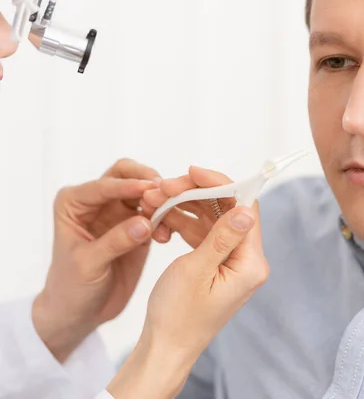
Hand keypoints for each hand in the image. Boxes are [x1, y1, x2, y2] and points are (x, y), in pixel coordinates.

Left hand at [32, 159, 163, 361]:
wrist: (80, 312)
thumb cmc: (71, 287)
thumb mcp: (88, 265)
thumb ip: (116, 241)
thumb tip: (146, 223)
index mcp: (74, 203)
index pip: (104, 185)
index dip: (128, 186)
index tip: (151, 189)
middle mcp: (97, 202)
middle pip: (126, 174)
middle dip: (147, 180)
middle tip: (166, 193)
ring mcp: (119, 213)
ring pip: (145, 192)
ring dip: (160, 200)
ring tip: (169, 219)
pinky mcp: (138, 228)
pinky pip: (157, 214)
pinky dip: (166, 219)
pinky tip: (168, 236)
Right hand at [107, 169, 268, 397]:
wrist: (165, 347)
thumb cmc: (178, 316)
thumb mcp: (196, 271)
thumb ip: (221, 237)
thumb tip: (245, 208)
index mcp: (250, 263)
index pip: (245, 209)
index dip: (222, 185)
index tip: (193, 171)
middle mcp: (247, 260)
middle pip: (227, 210)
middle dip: (196, 194)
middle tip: (164, 187)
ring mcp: (231, 262)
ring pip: (212, 220)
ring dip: (185, 206)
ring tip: (155, 199)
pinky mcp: (216, 265)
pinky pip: (203, 234)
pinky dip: (184, 222)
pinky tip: (162, 215)